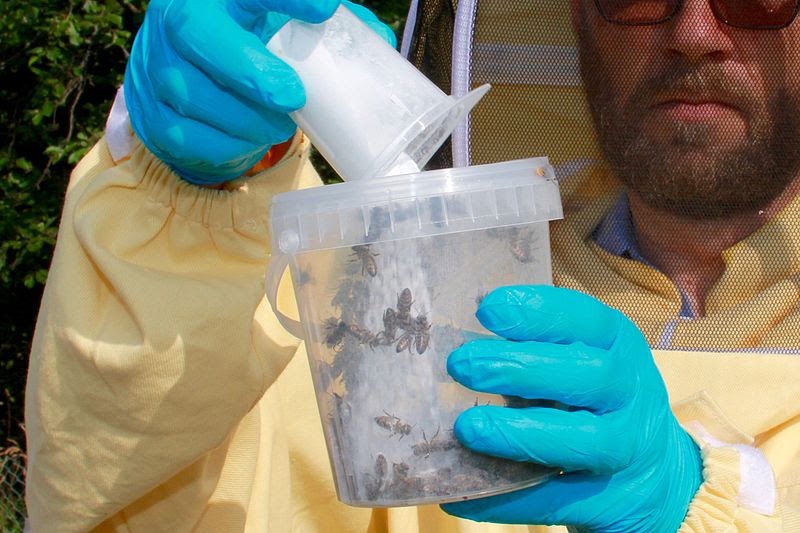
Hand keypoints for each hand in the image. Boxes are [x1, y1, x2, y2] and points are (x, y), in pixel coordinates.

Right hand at [124, 0, 395, 184]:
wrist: (186, 81)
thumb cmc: (247, 48)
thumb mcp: (280, 28)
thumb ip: (326, 30)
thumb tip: (379, 40)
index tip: (324, 9)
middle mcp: (175, 21)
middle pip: (198, 35)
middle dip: (248, 70)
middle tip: (291, 97)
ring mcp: (155, 70)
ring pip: (192, 96)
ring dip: (245, 120)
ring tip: (278, 124)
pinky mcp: (151, 118)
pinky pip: (187, 139)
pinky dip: (226, 147)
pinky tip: (249, 139)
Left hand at [442, 285, 702, 531]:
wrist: (656, 474)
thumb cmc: (599, 400)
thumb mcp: (585, 359)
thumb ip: (537, 346)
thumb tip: (459, 343)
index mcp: (618, 346)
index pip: (585, 319)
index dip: (538, 312)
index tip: (487, 309)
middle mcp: (631, 394)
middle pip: (587, 377)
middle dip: (520, 368)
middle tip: (462, 365)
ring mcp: (627, 450)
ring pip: (580, 441)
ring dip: (519, 433)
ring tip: (467, 428)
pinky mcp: (614, 501)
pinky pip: (557, 500)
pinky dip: (508, 498)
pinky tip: (461, 494)